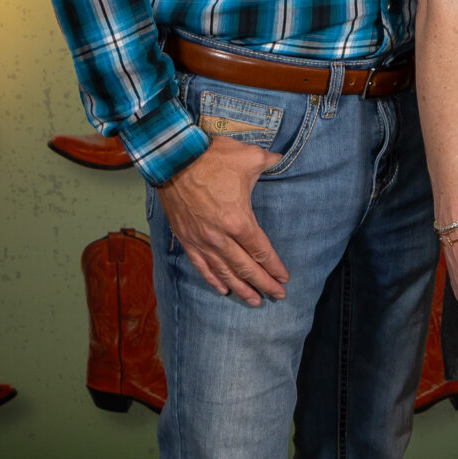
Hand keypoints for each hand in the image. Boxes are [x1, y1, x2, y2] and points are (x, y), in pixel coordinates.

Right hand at [157, 135, 288, 302]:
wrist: (173, 158)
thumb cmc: (211, 158)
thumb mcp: (250, 157)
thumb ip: (270, 162)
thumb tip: (282, 158)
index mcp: (238, 220)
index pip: (261, 251)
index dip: (274, 266)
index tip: (284, 277)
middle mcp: (220, 237)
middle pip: (246, 268)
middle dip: (264, 284)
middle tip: (278, 295)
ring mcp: (201, 240)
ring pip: (224, 272)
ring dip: (241, 288)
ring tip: (254, 301)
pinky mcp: (186, 239)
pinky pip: (201, 265)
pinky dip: (212, 279)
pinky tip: (222, 290)